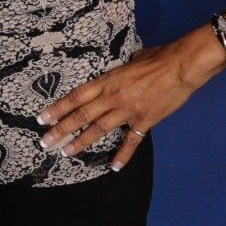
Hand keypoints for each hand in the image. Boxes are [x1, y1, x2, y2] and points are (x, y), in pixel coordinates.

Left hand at [40, 27, 225, 169]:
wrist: (183, 66)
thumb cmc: (158, 58)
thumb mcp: (130, 61)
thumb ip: (117, 72)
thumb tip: (114, 72)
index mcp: (108, 81)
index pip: (76, 97)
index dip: (58, 108)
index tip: (43, 118)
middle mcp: (113, 98)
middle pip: (81, 116)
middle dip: (61, 129)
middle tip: (46, 141)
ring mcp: (128, 111)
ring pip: (99, 129)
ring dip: (81, 142)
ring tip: (66, 153)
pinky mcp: (145, 121)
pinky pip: (131, 141)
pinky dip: (123, 155)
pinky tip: (114, 167)